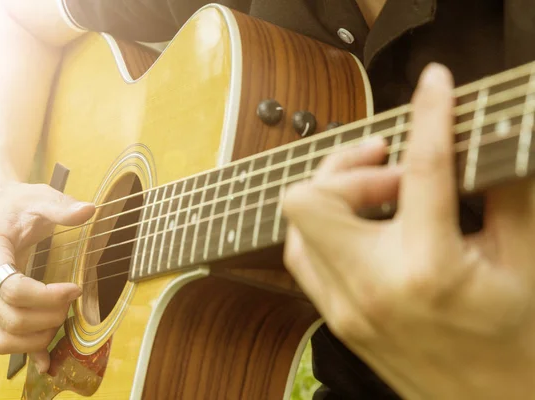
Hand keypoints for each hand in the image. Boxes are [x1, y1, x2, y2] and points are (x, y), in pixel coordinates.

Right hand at [0, 182, 94, 373]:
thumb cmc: (17, 205)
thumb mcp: (40, 197)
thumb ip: (62, 206)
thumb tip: (90, 210)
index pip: (11, 287)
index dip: (47, 296)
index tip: (75, 289)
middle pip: (10, 318)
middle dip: (49, 317)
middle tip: (72, 303)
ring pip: (1, 338)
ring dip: (38, 338)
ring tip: (62, 319)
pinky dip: (25, 351)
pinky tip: (47, 357)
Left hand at [283, 63, 534, 398]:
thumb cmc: (514, 339)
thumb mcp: (524, 257)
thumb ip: (508, 191)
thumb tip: (489, 137)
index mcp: (429, 267)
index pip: (421, 168)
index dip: (430, 113)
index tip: (435, 84)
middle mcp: (372, 286)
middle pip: (311, 196)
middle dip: (349, 165)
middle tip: (392, 166)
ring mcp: (344, 306)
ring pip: (296, 224)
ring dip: (332, 194)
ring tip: (377, 193)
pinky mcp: (336, 317)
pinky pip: (302, 255)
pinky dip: (324, 228)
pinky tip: (360, 227)